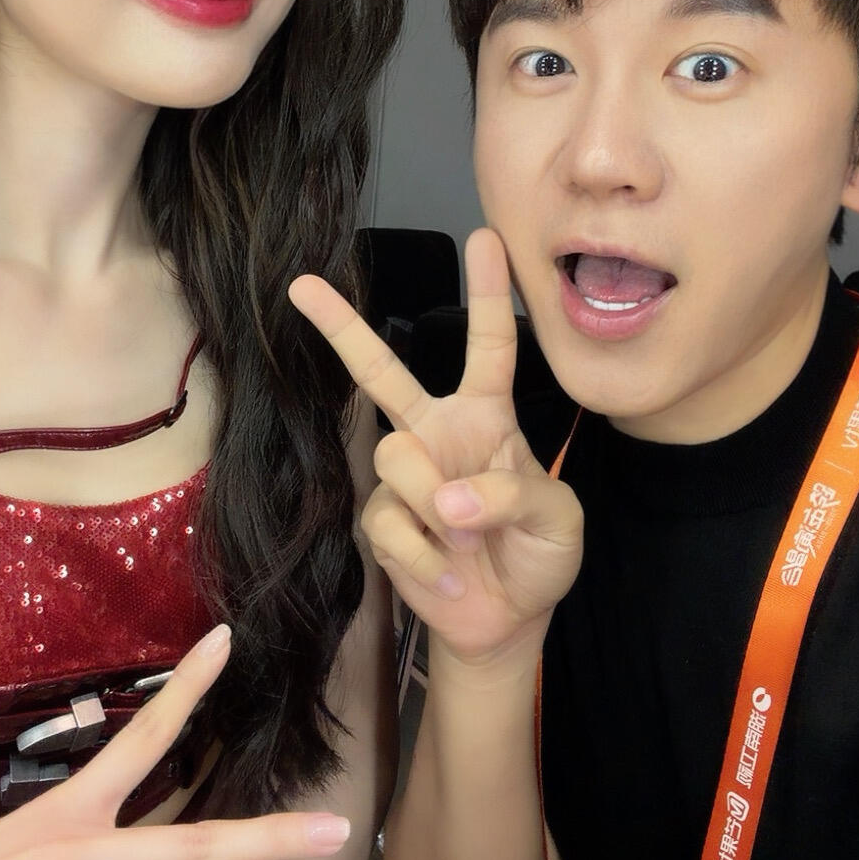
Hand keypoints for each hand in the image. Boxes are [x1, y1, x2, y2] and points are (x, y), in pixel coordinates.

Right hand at [289, 228, 582, 666]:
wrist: (505, 621)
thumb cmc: (538, 554)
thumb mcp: (556, 519)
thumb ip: (513, 496)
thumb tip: (448, 499)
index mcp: (488, 417)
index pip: (491, 346)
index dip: (489, 293)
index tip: (486, 238)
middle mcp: (437, 433)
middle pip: (382, 372)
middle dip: (342, 328)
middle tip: (302, 285)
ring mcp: (404, 477)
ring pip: (394, 457)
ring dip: (436, 502)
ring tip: (467, 539)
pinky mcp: (381, 522)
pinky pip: (388, 521)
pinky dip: (426, 554)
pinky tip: (448, 571)